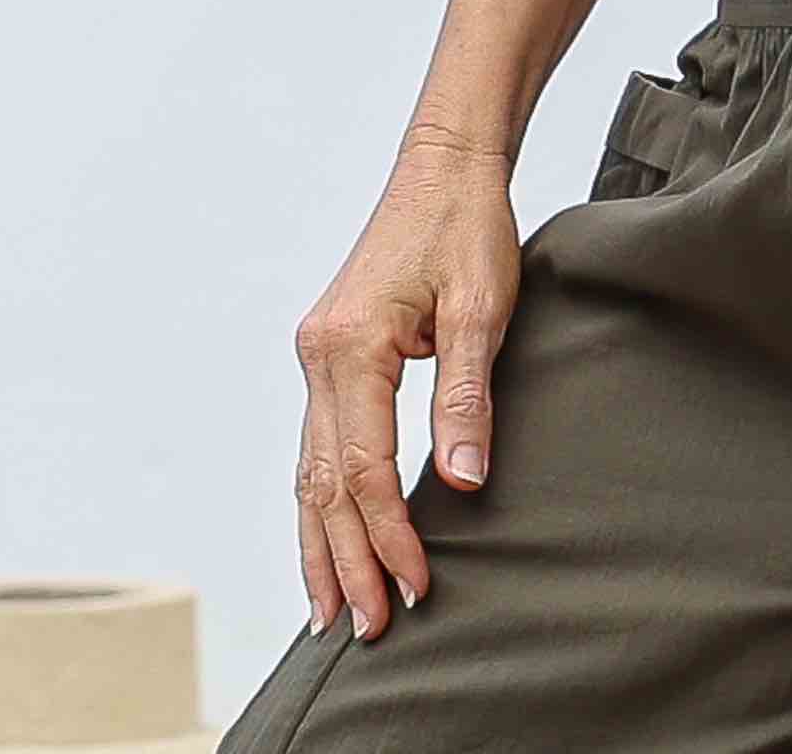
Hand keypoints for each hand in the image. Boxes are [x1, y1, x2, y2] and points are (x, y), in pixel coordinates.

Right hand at [290, 129, 521, 642]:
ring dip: (323, 543)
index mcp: (351, 346)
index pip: (365, 468)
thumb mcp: (481, 306)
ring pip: (310, 470)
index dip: (389, 535)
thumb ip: (464, 396)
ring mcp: (318, 354)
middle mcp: (319, 355)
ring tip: (333, 611)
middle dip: (345, 561)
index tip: (415, 587)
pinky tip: (329, 538)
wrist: (444, 163)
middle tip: (368, 629)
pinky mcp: (331, 353)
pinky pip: (319, 444)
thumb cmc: (467, 224)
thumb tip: (459, 483)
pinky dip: (323, 500)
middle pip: (324, 483)